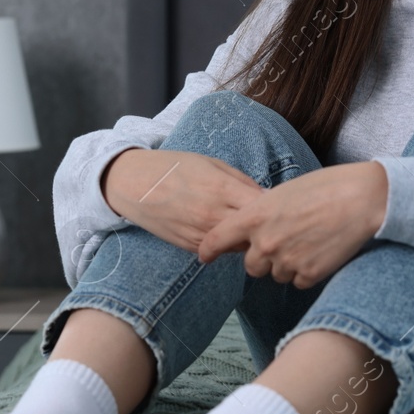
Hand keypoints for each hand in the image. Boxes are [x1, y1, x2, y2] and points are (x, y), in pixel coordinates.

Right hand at [101, 148, 264, 252]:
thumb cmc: (175, 167)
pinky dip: (227, 243)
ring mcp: (201, 234)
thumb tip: (266, 196)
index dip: (274, 207)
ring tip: (246, 225)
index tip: (278, 204)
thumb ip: (241, 181)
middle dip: (264, 226)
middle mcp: (213, 215)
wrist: (134, 184)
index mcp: (222, 189)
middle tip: (268, 219)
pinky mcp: (190, 246)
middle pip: (255, 231)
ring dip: (246, 237)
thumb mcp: (212, 163)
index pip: (263, 207)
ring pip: (239, 245)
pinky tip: (225, 229)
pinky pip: (220, 251)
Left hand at [197, 162, 388, 288]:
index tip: (204, 256)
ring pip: (276, 275)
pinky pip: (298, 281)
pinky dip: (307, 272)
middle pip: (251, 266)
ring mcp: (286, 261)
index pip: (218, 239)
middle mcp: (265, 242)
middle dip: (263, 258)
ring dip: (287, 265)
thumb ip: (263, 213)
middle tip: (285, 242)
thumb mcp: (283, 193)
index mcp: (255, 216)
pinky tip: (321, 252)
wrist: (361, 199)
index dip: (208, 250)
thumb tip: (255, 229)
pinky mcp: (308, 275)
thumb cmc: (325, 187)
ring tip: (309, 242)